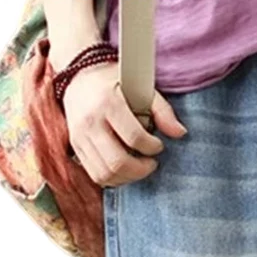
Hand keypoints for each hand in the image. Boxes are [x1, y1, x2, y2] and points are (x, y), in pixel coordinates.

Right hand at [63, 63, 188, 186]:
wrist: (80, 77)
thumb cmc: (115, 82)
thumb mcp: (141, 87)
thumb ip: (163, 110)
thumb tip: (180, 133)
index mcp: (107, 103)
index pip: (134, 137)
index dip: (152, 147)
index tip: (158, 145)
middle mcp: (90, 122)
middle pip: (117, 162)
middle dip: (141, 170)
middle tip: (152, 163)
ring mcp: (79, 136)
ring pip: (105, 174)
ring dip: (128, 178)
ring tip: (139, 168)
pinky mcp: (76, 147)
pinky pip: (95, 175)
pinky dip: (114, 179)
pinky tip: (125, 171)